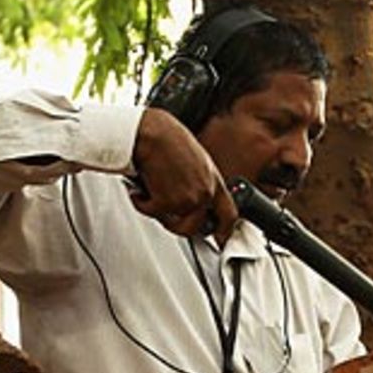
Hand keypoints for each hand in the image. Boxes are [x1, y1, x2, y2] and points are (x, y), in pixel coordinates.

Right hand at [129, 108, 237, 239]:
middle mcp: (205, 192)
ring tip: (152, 190)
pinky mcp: (167, 203)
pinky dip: (142, 201)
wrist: (151, 133)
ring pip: (174, 225)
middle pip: (199, 228)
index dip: (225, 231)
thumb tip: (194, 199)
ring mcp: (188, 200)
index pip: (230, 214)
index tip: (220, 239)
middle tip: (166, 214)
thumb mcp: (196, 161)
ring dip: (159, 212)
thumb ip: (200, 182)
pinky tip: (142, 185)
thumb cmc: (168, 139)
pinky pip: (152, 213)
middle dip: (181, 226)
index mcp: (214, 180)